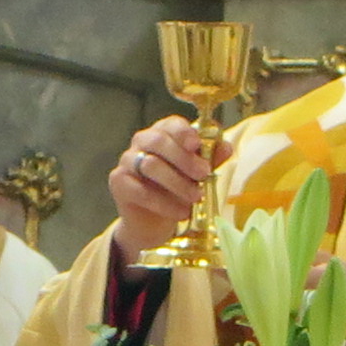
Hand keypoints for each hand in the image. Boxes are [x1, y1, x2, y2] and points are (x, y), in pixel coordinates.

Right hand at [108, 114, 211, 262]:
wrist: (153, 221)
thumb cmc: (177, 189)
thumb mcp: (198, 174)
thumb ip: (210, 159)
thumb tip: (226, 146)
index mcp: (163, 133)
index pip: (171, 124)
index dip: (184, 132)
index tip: (196, 144)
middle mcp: (142, 141)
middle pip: (159, 141)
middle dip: (184, 159)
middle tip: (203, 175)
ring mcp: (128, 161)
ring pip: (151, 165)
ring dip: (177, 183)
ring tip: (196, 198)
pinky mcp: (119, 183)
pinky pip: (140, 190)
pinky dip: (163, 203)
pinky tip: (180, 212)